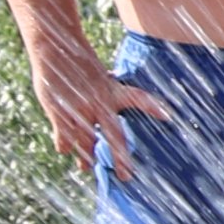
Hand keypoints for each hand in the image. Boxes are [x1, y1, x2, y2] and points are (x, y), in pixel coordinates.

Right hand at [28, 32, 164, 175]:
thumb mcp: (102, 77)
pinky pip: (65, 139)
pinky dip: (66, 146)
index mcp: (112, 90)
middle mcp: (99, 102)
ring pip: (86, 143)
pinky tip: (66, 149)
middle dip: (120, 158)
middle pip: (114, 136)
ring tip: (87, 167)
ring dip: (87, 158)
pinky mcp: (59, 113)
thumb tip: (118, 110)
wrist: (55, 47)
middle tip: (125, 176)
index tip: (168, 116)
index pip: (139, 98)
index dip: (153, 107)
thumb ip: (109, 95)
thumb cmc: (81, 64)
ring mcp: (79, 109)